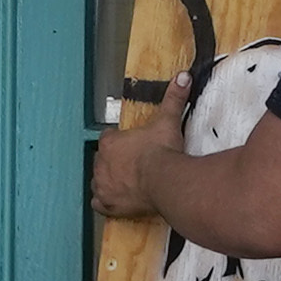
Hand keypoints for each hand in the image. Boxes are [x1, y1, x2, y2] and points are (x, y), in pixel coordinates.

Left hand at [88, 87, 182, 224]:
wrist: (166, 182)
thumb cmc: (162, 152)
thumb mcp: (168, 121)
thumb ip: (173, 98)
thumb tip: (182, 77)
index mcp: (111, 143)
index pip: (108, 138)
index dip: (119, 141)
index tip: (131, 144)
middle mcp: (101, 164)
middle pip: (102, 159)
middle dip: (113, 161)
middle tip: (131, 164)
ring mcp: (103, 185)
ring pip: (98, 180)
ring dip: (107, 180)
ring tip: (123, 181)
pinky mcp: (109, 204)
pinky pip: (99, 203)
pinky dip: (105, 201)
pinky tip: (115, 200)